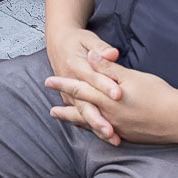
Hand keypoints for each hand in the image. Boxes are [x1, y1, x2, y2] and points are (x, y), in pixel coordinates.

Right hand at [43, 22, 125, 141]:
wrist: (58, 43)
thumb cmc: (77, 41)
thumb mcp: (88, 39)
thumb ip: (101, 48)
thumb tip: (112, 53)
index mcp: (75, 65)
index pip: (92, 78)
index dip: (105, 86)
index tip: (119, 95)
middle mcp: (71, 83)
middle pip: (85, 103)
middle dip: (98, 118)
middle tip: (111, 130)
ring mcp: (70, 95)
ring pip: (83, 114)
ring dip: (97, 127)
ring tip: (112, 138)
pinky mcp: (71, 101)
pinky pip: (81, 116)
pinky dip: (93, 127)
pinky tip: (106, 137)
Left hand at [44, 45, 177, 146]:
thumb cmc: (158, 94)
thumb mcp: (132, 77)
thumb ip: (109, 68)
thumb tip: (91, 57)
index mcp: (108, 100)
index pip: (80, 89)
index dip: (63, 84)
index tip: (48, 81)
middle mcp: (109, 117)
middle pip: (81, 112)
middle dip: (65, 110)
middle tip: (50, 111)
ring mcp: (118, 129)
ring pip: (91, 125)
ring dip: (77, 121)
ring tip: (66, 120)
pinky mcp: (128, 136)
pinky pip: (104, 133)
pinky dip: (94, 129)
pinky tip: (94, 130)